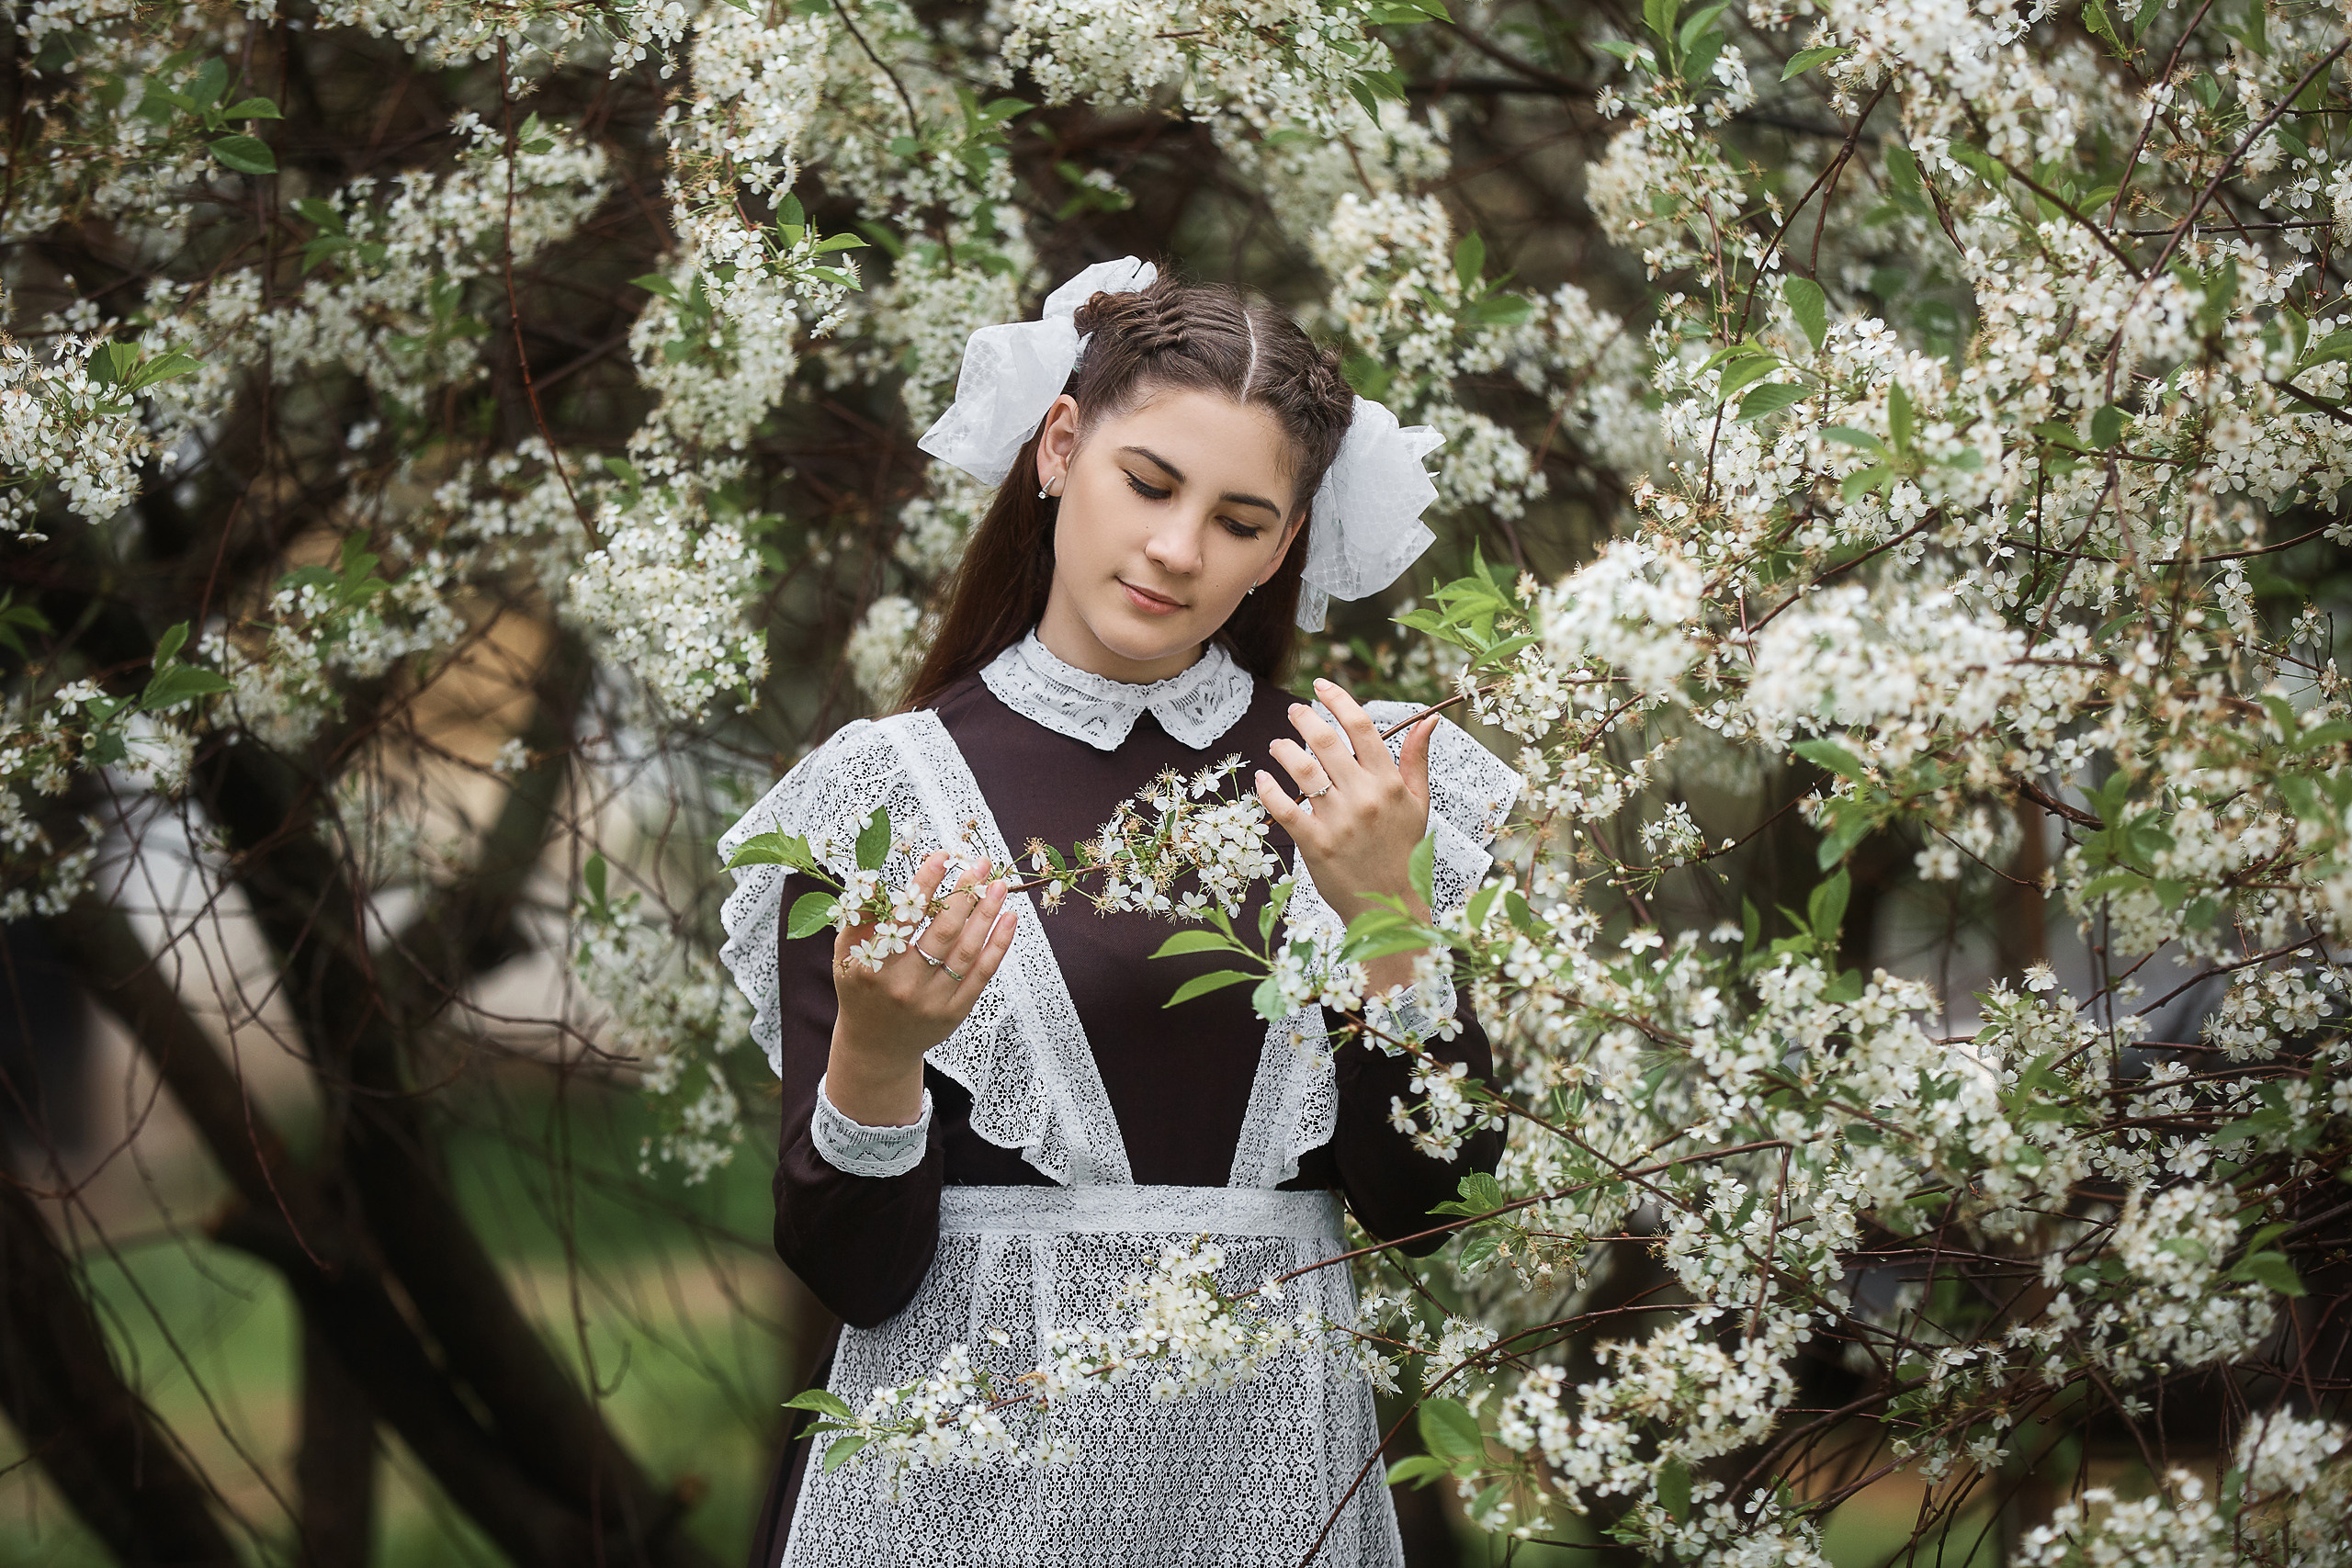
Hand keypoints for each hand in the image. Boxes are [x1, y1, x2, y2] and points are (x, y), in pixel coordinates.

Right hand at [826, 852, 1015, 1124]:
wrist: (876, 1046)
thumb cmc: (861, 989)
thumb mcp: (846, 955)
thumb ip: (859, 918)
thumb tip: (872, 878)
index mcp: (873, 968)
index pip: (903, 919)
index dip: (924, 885)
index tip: (942, 856)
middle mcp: (904, 986)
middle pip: (942, 933)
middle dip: (964, 894)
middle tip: (980, 863)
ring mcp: (932, 1002)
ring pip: (966, 951)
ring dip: (987, 914)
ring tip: (999, 885)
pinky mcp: (955, 1013)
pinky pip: (982, 974)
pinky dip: (998, 946)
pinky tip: (1009, 919)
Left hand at [1254, 678, 1436, 984]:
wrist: (1389, 905)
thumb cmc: (1403, 850)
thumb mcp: (1419, 803)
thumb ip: (1417, 759)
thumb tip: (1428, 718)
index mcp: (1389, 783)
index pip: (1362, 727)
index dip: (1338, 699)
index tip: (1321, 685)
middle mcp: (1365, 797)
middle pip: (1328, 741)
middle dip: (1305, 718)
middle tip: (1294, 712)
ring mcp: (1339, 821)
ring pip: (1303, 769)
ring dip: (1285, 749)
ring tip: (1278, 744)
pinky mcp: (1316, 844)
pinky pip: (1285, 808)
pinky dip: (1269, 790)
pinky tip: (1262, 778)